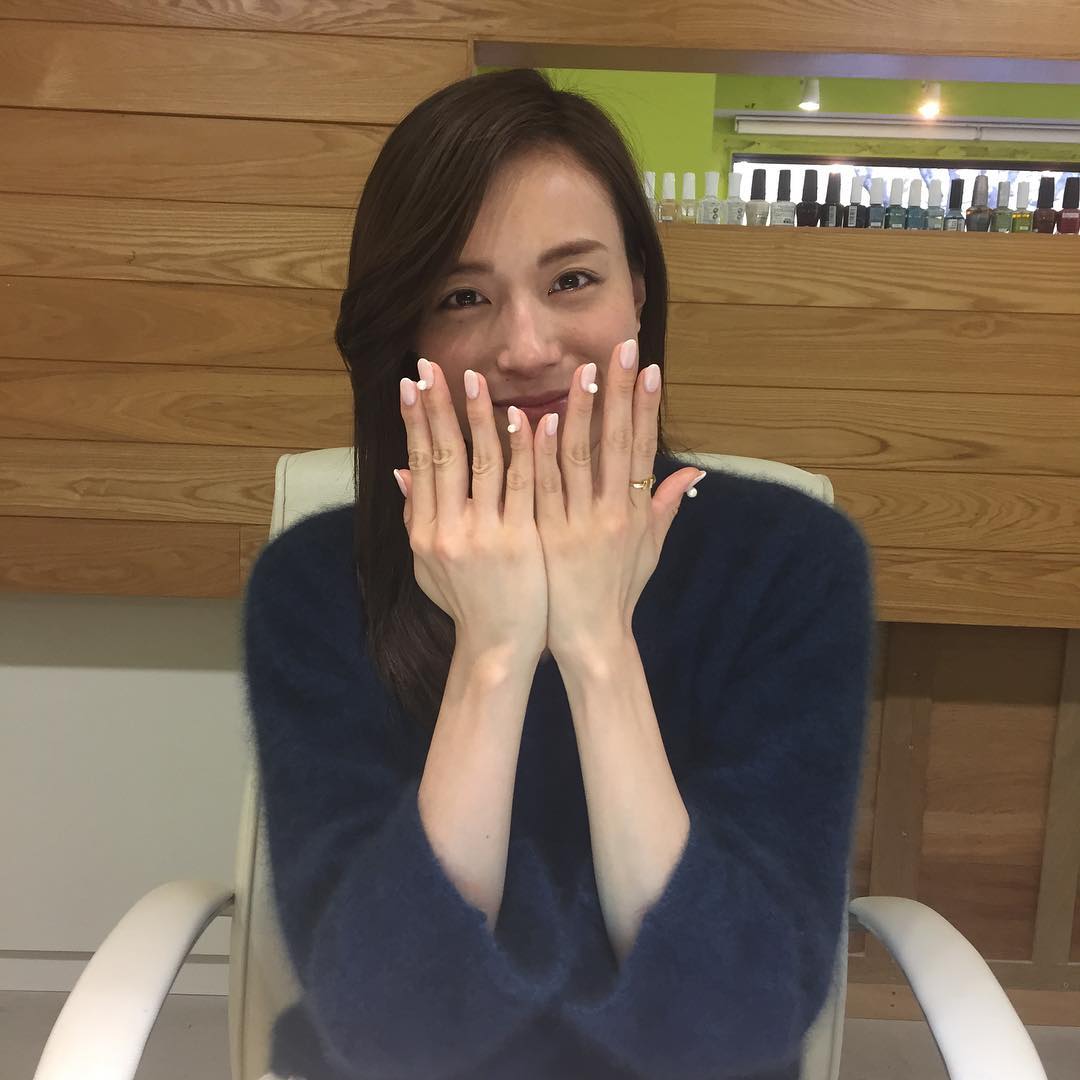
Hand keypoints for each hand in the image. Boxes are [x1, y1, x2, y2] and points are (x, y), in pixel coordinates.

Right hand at [396, 357, 548, 663]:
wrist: (500, 646)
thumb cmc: (466, 604)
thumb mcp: (427, 566)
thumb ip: (416, 518)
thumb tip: (401, 470)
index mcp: (425, 532)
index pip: (421, 464)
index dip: (415, 421)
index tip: (410, 384)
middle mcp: (450, 529)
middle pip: (445, 455)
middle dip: (437, 407)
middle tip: (430, 367)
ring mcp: (486, 534)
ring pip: (483, 463)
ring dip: (479, 416)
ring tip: (474, 379)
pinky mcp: (521, 539)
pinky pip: (524, 484)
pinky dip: (526, 449)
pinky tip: (528, 417)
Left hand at [532, 338, 703, 662]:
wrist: (589, 639)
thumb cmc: (618, 592)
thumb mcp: (650, 549)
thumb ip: (666, 506)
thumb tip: (695, 472)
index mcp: (635, 511)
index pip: (643, 448)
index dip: (647, 407)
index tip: (647, 367)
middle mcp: (612, 512)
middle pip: (617, 442)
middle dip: (620, 393)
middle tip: (620, 349)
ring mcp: (579, 523)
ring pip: (578, 457)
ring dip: (578, 411)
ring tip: (580, 370)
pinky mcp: (548, 535)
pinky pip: (542, 486)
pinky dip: (538, 451)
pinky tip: (532, 418)